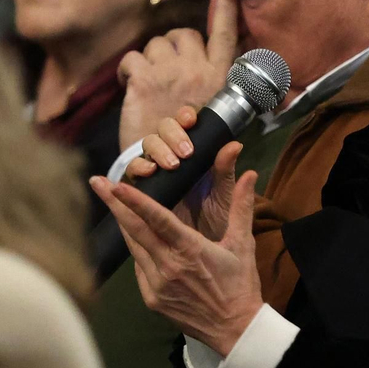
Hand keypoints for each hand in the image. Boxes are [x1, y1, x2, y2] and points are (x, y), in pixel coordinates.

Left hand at [90, 155, 262, 355]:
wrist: (235, 330)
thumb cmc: (241, 285)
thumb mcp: (243, 244)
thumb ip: (242, 207)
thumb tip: (251, 173)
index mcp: (190, 250)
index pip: (157, 219)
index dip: (135, 201)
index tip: (115, 184)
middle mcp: (168, 267)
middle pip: (134, 230)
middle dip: (113, 204)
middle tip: (96, 182)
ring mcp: (156, 285)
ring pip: (133, 249)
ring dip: (122, 225)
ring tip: (111, 204)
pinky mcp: (151, 300)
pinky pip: (139, 269)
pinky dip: (138, 252)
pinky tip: (138, 242)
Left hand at [117, 0, 238, 153]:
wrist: (164, 172)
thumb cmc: (188, 150)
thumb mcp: (211, 122)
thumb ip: (213, 97)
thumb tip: (219, 85)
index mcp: (219, 81)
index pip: (226, 37)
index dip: (225, 9)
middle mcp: (198, 72)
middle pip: (184, 34)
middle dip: (172, 44)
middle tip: (165, 65)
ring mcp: (170, 74)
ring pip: (155, 43)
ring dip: (149, 59)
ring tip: (148, 80)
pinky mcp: (144, 81)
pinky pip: (132, 57)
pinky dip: (126, 69)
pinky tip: (128, 84)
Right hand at [121, 108, 237, 239]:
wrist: (206, 252)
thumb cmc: (218, 220)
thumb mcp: (224, 195)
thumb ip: (226, 170)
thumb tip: (235, 145)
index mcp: (195, 152)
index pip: (185, 122)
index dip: (184, 116)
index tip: (191, 120)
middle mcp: (174, 157)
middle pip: (162, 131)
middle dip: (171, 136)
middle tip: (184, 153)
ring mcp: (157, 172)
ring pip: (147, 148)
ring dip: (155, 152)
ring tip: (168, 166)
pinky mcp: (144, 190)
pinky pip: (133, 173)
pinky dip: (137, 169)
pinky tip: (147, 174)